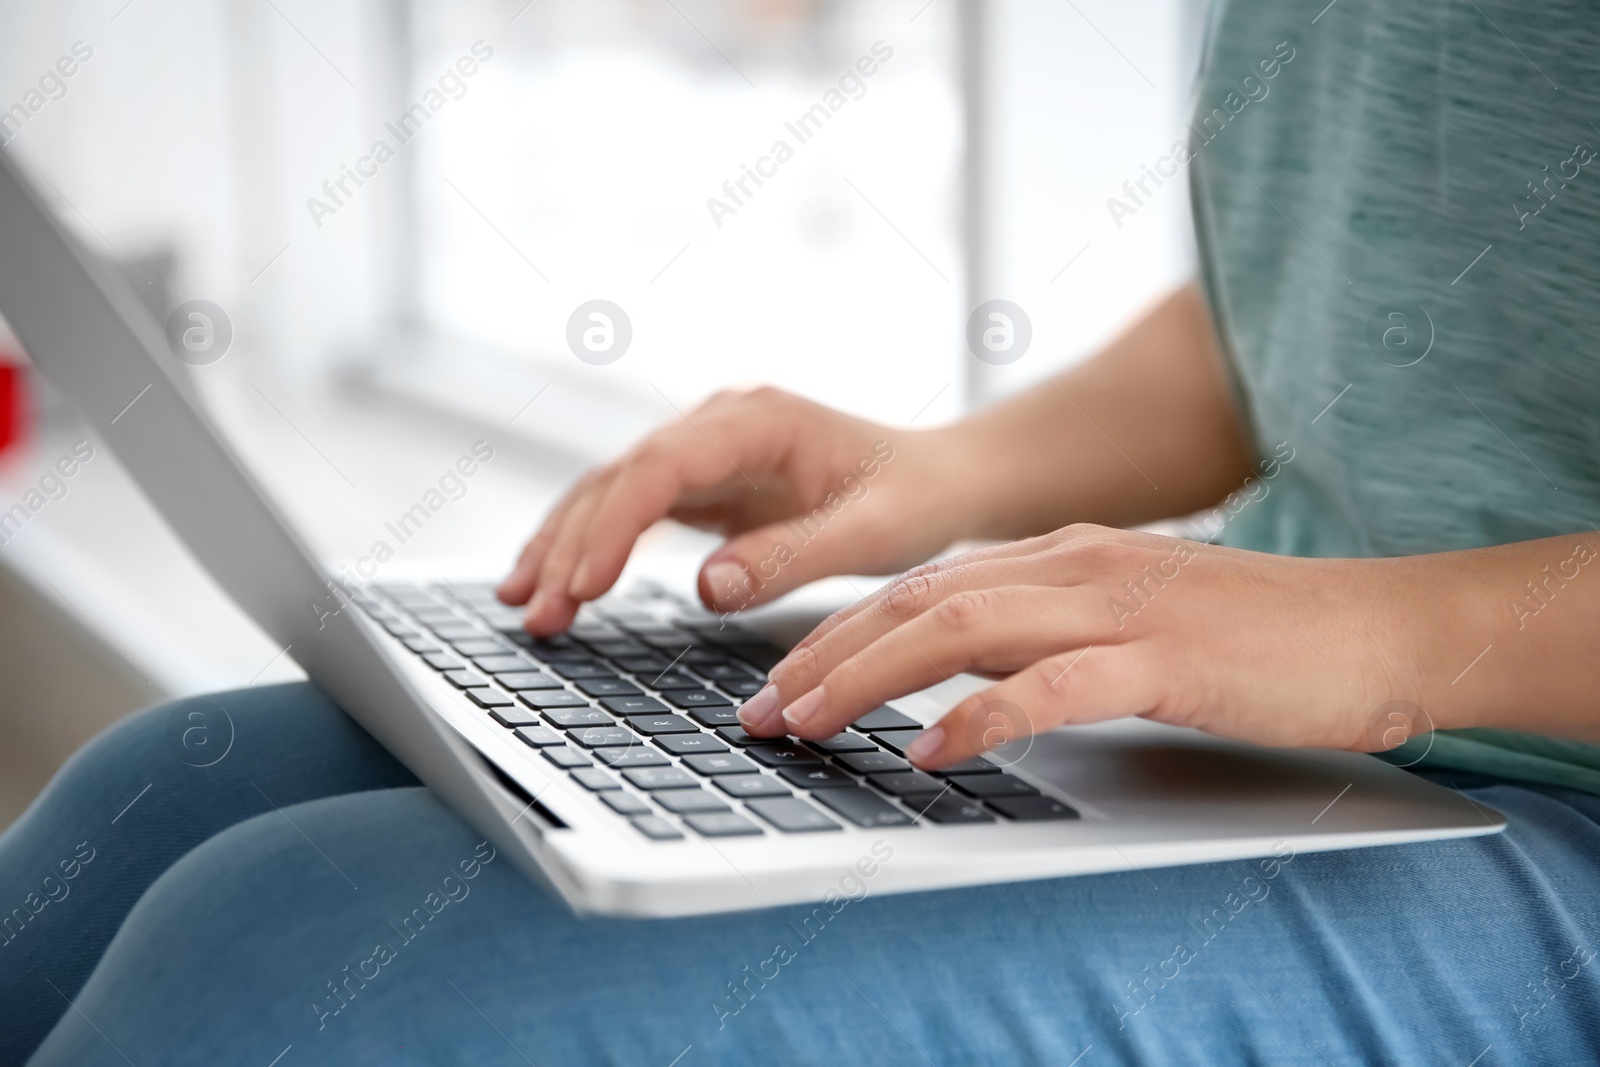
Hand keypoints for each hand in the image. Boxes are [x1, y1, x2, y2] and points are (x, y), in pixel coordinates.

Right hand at [498, 387, 975, 633]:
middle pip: (619, 478)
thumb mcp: (873, 532)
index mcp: (758, 420)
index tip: (586, 586)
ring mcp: (705, 452)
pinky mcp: (702, 485)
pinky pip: (629, 512)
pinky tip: (556, 585)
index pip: (660, 466)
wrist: (940, 480)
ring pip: (611, 492)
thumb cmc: (916, 498)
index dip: (614, 526)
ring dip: (563, 547)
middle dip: (570, 546)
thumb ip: (794, 555)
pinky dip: (589, 548)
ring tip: (521, 608)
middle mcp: (719, 424)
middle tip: (537, 617)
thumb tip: (708, 587)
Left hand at [738, 524, 1460, 767]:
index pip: (921, 588)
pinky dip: (981, 716)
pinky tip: (932, 751)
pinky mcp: (1164, 657)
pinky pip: (1051, 683)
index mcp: (1060, 555)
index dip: (837, 634)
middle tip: (760, 712)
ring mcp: (1117, 605)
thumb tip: (958, 682)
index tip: (778, 683)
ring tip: (808, 724)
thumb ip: (1045, 635)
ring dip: (868, 678)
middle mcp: (1073, 564)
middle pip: (916, 602)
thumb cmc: (1252, 637)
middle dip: (823, 656)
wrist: (1375, 627)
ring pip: (959, 630)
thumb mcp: (1126, 622)